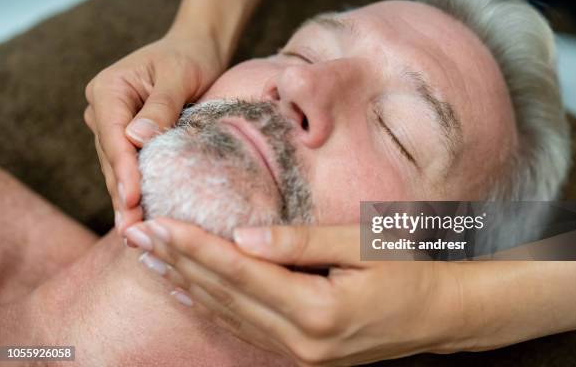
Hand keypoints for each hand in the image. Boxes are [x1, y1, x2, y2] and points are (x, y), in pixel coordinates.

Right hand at [84, 32, 224, 232]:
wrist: (196, 50)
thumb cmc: (189, 58)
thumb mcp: (178, 76)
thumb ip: (160, 106)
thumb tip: (137, 138)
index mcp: (108, 90)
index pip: (114, 136)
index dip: (123, 169)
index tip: (133, 198)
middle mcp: (105, 110)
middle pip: (112, 158)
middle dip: (124, 195)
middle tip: (133, 231)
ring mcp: (115, 127)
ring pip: (119, 168)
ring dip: (128, 200)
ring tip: (136, 235)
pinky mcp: (131, 139)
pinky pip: (132, 167)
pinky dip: (139, 191)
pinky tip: (144, 217)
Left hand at [125, 220, 465, 365]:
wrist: (439, 315)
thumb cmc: (406, 270)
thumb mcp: (360, 246)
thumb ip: (301, 242)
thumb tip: (243, 237)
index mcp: (318, 309)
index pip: (241, 271)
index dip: (196, 246)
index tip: (158, 223)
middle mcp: (301, 339)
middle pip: (225, 295)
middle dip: (178, 262)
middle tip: (136, 235)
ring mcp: (299, 352)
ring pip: (228, 315)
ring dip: (186, 284)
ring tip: (149, 260)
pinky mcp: (300, 352)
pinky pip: (245, 329)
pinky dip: (212, 307)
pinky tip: (187, 291)